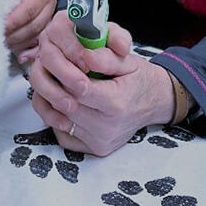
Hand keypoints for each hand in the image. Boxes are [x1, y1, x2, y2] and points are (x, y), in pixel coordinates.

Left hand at [4, 0, 55, 62]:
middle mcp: (49, 2)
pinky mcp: (46, 24)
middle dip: (15, 34)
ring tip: (4, 43)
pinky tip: (21, 56)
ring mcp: (49, 15)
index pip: (29, 8)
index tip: (0, 26)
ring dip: (20, 43)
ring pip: (38, 35)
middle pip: (34, 25)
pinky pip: (41, 41)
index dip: (14, 20)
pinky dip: (31, 51)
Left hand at [28, 10, 172, 155]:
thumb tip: (85, 56)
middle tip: (51, 66)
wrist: (154, 102)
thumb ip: (105, 57)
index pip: (77, 89)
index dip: (64, 72)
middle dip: (54, 83)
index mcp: (116, 103)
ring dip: (51, 98)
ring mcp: (99, 141)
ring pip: (59, 118)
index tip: (59, 59)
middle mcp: (106, 128)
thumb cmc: (138, 78)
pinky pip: (61, 134)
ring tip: (56, 82)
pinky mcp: (93, 149)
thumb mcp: (127, 60)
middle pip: (64, 104)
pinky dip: (56, 117)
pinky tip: (64, 101)